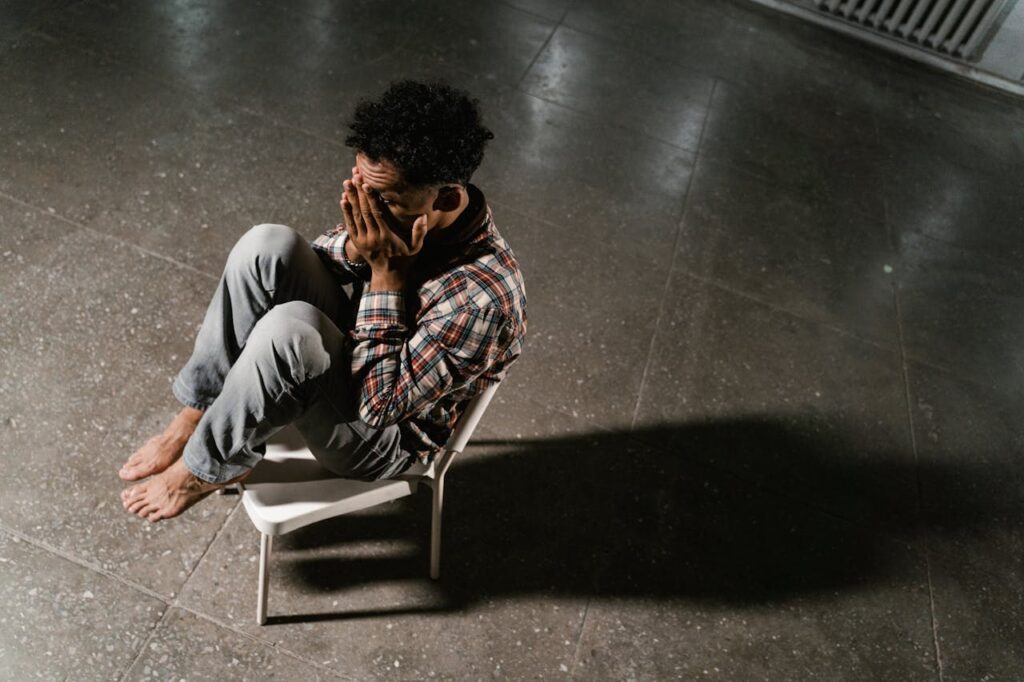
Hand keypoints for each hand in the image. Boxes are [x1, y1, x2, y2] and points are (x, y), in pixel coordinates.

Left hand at [341, 169, 427, 289]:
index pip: (377, 214)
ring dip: (350, 198)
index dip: (371, 198)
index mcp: (386, 236)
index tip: (367, 184)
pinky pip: (349, 224)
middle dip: (359, 192)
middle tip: (355, 175)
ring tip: (347, 182)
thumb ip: (419, 232)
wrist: (389, 275)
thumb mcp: (415, 248)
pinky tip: (343, 199)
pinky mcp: (356, 242)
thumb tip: (423, 217)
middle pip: (364, 211)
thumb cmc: (404, 259)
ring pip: (355, 216)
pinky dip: (346, 211)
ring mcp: (363, 240)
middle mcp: (373, 237)